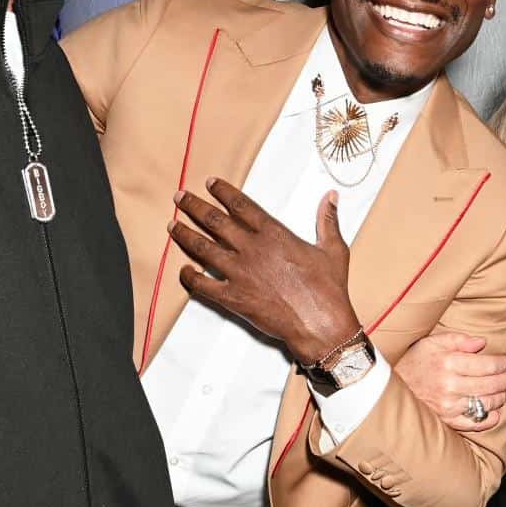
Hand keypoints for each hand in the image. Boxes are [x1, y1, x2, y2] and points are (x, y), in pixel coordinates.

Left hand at [170, 180, 358, 366]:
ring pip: (203, 247)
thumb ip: (327, 220)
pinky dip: (189, 276)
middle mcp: (252, 249)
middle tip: (180, 197)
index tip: (210, 183)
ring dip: (184, 234)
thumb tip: (331, 196)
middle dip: (194, 206)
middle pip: (215, 221)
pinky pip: (203, 284)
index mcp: (274, 234)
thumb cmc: (328, 288)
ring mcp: (239, 273)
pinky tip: (182, 270)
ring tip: (172, 225)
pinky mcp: (233, 297)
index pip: (241, 205)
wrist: (320, 323)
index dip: (223, 192)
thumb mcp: (333, 249)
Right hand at [394, 329, 505, 431]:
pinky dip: (489, 419)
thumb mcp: (431, 343)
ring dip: (501, 398)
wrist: (389, 387)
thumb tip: (482, 343)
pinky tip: (495, 412)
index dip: (502, 364)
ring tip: (505, 391)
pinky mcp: (447, 421)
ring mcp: (449, 406)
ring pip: (486, 404)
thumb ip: (458, 340)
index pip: (487, 364)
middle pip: (491, 384)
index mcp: (448, 363)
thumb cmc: (412, 363)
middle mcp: (450, 386)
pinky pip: (474, 423)